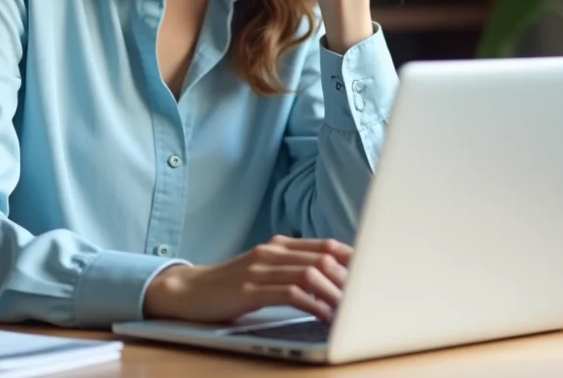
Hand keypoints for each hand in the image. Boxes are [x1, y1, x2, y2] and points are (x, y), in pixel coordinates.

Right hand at [142, 235, 351, 323]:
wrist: (188, 290)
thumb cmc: (231, 284)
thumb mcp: (264, 271)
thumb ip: (293, 269)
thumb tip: (333, 279)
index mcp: (278, 245)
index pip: (326, 245)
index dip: (353, 259)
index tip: (374, 274)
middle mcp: (271, 252)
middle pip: (322, 258)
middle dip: (350, 279)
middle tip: (368, 297)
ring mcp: (259, 269)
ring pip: (310, 274)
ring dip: (335, 293)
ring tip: (351, 310)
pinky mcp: (249, 290)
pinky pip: (290, 294)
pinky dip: (313, 304)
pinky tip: (325, 316)